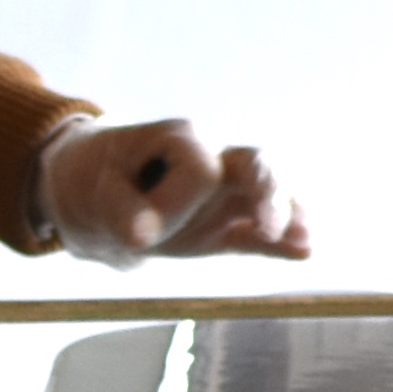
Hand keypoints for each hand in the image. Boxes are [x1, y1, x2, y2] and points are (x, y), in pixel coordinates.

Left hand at [40, 114, 315, 266]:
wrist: (87, 195)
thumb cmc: (91, 180)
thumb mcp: (94, 192)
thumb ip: (120, 211)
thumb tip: (142, 236)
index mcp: (181, 139)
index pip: (199, 171)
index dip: (177, 204)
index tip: (142, 231)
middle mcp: (212, 159)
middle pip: (254, 163)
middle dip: (267, 192)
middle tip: (268, 226)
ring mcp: (222, 193)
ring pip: (266, 195)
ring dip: (286, 216)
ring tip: (305, 241)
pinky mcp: (223, 224)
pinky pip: (256, 232)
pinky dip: (279, 242)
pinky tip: (303, 252)